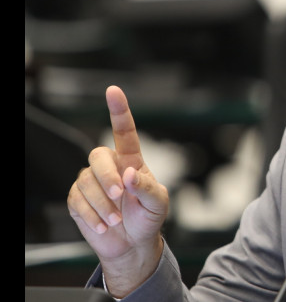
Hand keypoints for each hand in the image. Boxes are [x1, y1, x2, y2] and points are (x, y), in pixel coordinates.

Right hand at [67, 85, 168, 296]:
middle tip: (118, 196)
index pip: (124, 131)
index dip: (118, 110)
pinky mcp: (78, 199)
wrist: (133, 243)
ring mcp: (91, 182)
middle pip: (98, 156)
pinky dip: (91, 216)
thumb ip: (147, 188)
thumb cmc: (148, 217)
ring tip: (115, 220)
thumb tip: (129, 174)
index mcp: (131, 160)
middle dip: (106, 177)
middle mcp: (110, 166)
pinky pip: (76, 201)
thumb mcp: (159, 203)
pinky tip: (103, 225)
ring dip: (101, 204)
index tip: (113, 90)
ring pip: (86, 182)